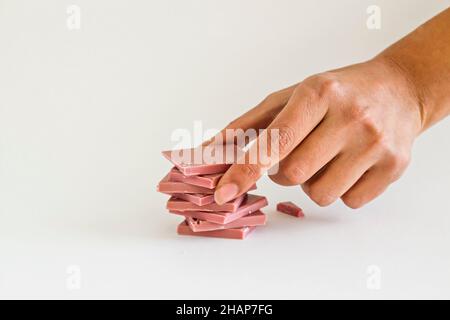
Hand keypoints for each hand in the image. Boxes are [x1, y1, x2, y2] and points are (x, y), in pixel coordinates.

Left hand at [213, 57, 422, 207]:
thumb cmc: (337, 93)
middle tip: (296, 154)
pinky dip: (340, 190)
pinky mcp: (394, 166)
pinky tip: (349, 166)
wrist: (398, 90)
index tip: (223, 192)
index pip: (275, 141)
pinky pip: (348, 202)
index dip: (245, 170)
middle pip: (293, 174)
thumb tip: (211, 150)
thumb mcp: (292, 96)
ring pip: (320, 194)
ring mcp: (375, 143)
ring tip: (325, 158)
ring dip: (312, 184)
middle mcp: (350, 116)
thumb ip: (250, 124)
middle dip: (283, 173)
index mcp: (319, 93)